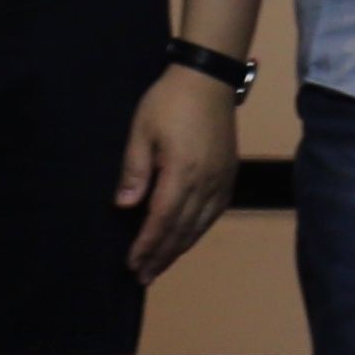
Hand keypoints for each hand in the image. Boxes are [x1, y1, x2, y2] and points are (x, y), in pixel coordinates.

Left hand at [116, 62, 242, 281]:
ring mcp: (222, 178)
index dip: (147, 244)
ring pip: (201, 224)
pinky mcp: (229, 172)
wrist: (208, 78)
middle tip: (143, 276)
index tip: (132, 263)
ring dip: (180, 248)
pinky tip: (188, 237)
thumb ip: (135, 170)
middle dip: (162, 255)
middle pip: (183, 229)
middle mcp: (207, 181)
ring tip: (162, 265)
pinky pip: (215, 212)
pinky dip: (199, 230)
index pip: (163, 220)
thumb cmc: (168, 101)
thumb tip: (125, 207)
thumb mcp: (141, 131)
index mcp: (182, 171)